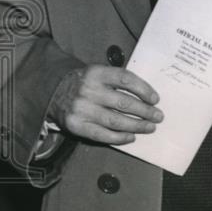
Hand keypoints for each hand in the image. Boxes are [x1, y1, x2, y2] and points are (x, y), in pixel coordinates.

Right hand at [46, 65, 163, 144]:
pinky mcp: (76, 126)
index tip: (155, 99)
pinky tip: (131, 137)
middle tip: (158, 116)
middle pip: (123, 102)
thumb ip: (117, 80)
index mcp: (96, 73)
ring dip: (136, 126)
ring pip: (115, 120)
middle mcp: (88, 90)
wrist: (53, 91)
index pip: (125, 79)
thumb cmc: (85, 82)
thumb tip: (146, 96)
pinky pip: (102, 134)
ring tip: (150, 127)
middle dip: (145, 111)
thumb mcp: (98, 73)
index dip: (143, 89)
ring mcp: (81, 109)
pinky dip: (119, 137)